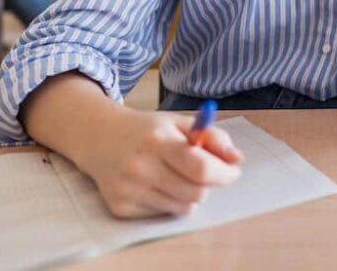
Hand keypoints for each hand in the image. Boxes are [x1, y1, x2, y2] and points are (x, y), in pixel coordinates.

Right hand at [73, 106, 242, 218]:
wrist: (99, 139)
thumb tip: (237, 160)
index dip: (224, 173)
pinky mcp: (121, 208)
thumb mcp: (180, 122)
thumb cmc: (147, 130)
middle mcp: (140, 167)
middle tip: (204, 171)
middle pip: (196, 193)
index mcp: (158, 141)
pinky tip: (156, 183)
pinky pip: (164, 213)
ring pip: (184, 207)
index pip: (200, 168)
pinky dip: (170, 201)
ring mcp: (128, 190)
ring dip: (190, 194)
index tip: (232, 171)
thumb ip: (213, 137)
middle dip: (209, 184)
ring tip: (176, 175)